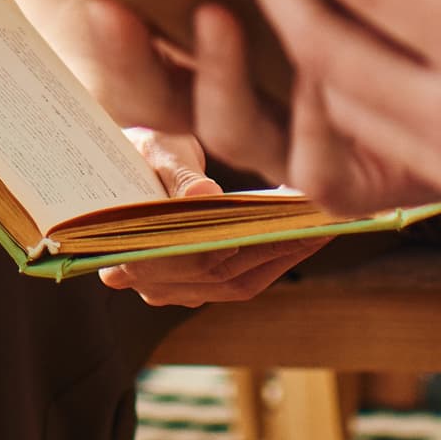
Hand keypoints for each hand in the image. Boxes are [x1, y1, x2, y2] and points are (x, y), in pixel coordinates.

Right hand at [97, 126, 331, 303]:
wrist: (118, 163)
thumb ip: (177, 175)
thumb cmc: (136, 151)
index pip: (199, 259)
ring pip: (239, 283)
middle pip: (226, 274)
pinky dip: (275, 260)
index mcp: (131, 249)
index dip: (250, 245)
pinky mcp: (194, 285)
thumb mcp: (152, 151)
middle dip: (280, 249)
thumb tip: (204, 196)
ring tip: (321, 227)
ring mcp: (172, 288)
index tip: (291, 223)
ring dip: (284, 257)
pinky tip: (303, 236)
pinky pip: (241, 281)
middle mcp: (150, 280)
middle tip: (323, 221)